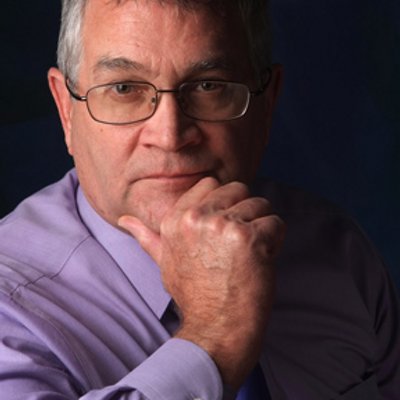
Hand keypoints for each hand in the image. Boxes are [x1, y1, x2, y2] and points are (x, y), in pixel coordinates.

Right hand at [118, 177, 284, 388]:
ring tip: (247, 256)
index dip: (223, 204)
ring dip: (261, 229)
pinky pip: (276, 223)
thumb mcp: (165, 262)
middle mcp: (197, 217)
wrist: (215, 329)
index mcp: (176, 219)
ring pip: (260, 205)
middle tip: (237, 246)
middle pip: (238, 190)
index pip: (210, 184)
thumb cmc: (194, 296)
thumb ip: (147, 237)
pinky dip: (275, 242)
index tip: (222, 230)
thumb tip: (124, 220)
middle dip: (244, 213)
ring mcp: (224, 226)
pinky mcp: (250, 238)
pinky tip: (260, 262)